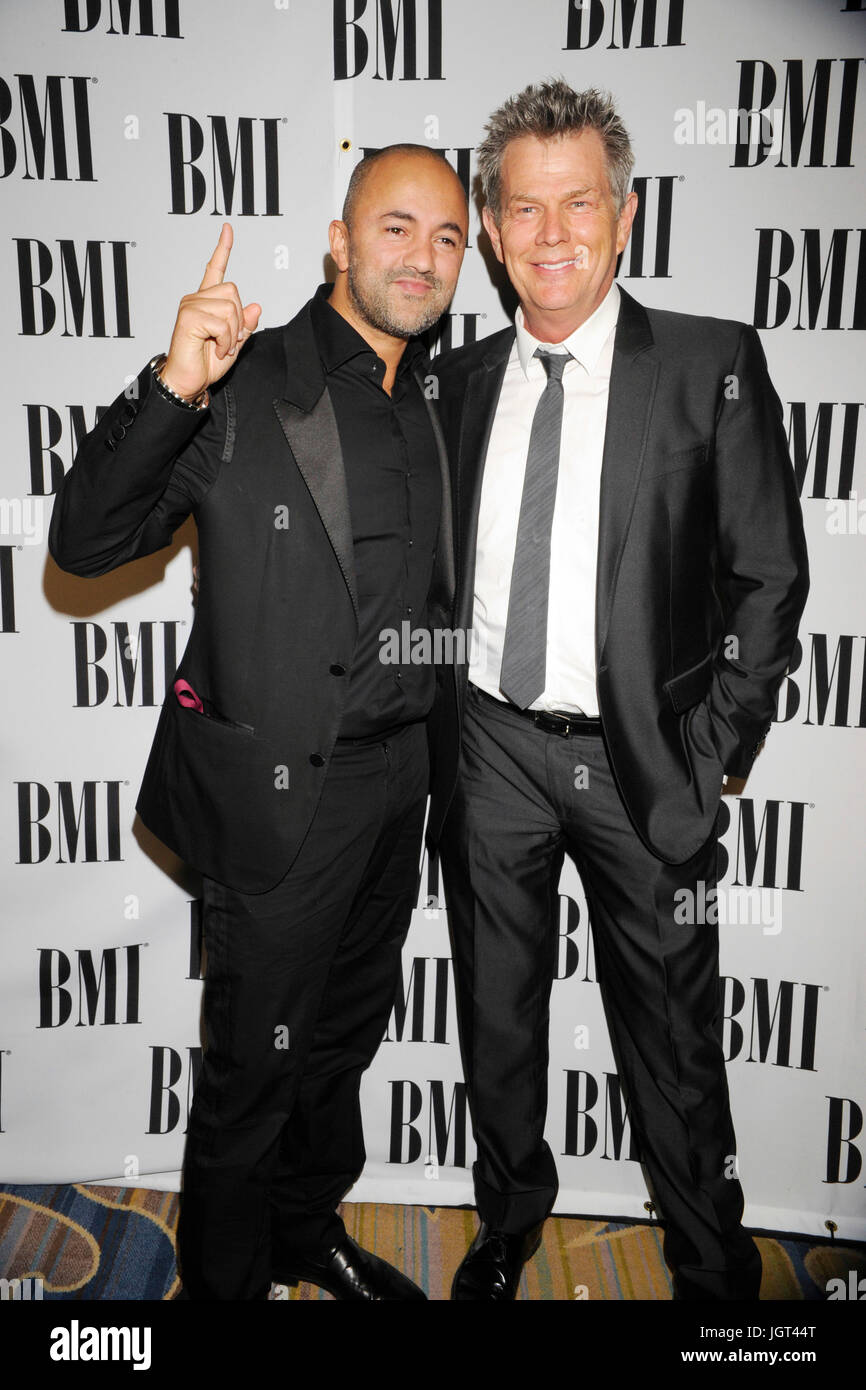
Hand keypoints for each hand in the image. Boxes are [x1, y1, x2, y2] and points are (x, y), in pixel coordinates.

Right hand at [161, 223, 260, 400]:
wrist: (188, 381)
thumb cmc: (206, 363)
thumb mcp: (234, 344)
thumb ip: (245, 326)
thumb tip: (256, 306)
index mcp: (206, 302)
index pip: (215, 270)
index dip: (223, 249)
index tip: (228, 229)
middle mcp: (196, 299)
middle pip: (233, 292)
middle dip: (239, 320)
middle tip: (228, 341)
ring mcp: (190, 306)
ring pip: (230, 308)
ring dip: (233, 333)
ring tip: (220, 347)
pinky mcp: (189, 318)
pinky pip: (223, 323)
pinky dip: (227, 341)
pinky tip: (217, 350)